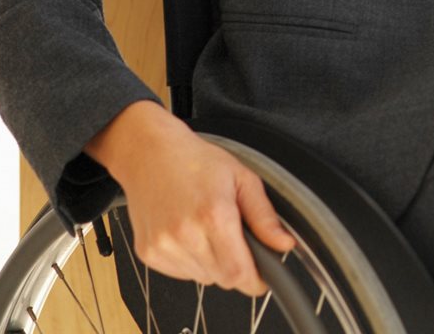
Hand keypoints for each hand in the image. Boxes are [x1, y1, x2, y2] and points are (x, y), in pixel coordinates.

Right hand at [85, 101, 293, 295]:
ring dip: (213, 264)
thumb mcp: (242, 178)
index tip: (262, 275)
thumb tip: (285, 244)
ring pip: (202, 278)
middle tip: (235, 239)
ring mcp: (163, 246)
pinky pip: (181, 274)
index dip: (255, 280)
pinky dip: (192, 261)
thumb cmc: (197, 161)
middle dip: (236, 267)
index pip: (239, 273)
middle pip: (222, 279)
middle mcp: (185, 235)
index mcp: (214, 215)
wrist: (151, 153)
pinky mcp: (148, 254)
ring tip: (208, 230)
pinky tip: (189, 234)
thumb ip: (265, 217)